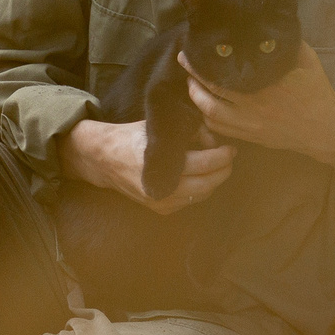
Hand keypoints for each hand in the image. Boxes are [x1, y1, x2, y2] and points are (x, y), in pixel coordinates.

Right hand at [61, 118, 234, 214]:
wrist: (103, 160)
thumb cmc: (131, 137)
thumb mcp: (157, 127)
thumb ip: (186, 132)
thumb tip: (212, 138)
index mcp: (160, 163)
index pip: (204, 164)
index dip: (222, 156)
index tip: (230, 148)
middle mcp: (161, 186)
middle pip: (207, 184)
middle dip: (224, 170)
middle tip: (229, 157)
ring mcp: (160, 200)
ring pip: (201, 194)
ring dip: (214, 180)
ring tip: (217, 165)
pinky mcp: (159, 208)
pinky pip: (190, 200)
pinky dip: (200, 189)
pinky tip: (200, 175)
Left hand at [182, 45, 334, 190]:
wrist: (326, 130)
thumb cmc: (318, 92)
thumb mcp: (307, 59)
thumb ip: (288, 41)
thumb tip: (271, 22)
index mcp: (265, 83)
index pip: (225, 71)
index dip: (204, 61)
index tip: (193, 47)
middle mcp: (253, 104)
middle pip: (210, 90)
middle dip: (192, 75)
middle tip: (183, 60)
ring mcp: (250, 123)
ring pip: (210, 113)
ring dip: (195, 97)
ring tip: (190, 83)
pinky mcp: (251, 137)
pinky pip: (220, 129)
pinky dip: (206, 118)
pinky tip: (203, 106)